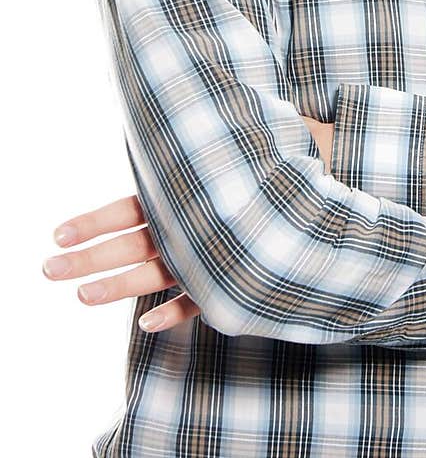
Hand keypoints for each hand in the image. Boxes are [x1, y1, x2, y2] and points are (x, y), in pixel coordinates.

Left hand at [42, 116, 336, 333]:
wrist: (348, 175)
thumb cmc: (293, 153)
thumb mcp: (245, 146)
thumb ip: (213, 149)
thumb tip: (178, 133)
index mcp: (192, 187)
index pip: (131, 205)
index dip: (94, 220)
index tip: (56, 235)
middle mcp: (199, 219)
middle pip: (132, 242)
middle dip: (86, 258)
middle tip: (46, 272)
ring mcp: (220, 247)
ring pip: (158, 271)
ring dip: (117, 286)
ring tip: (79, 297)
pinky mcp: (246, 268)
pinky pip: (205, 295)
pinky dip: (176, 311)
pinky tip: (146, 323)